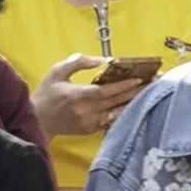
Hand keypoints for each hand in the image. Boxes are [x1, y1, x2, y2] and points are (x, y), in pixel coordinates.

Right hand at [34, 53, 157, 140]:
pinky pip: (112, 120)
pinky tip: (135, 105)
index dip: (123, 85)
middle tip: (153, 82)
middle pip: (115, 101)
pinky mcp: (91, 130)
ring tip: (149, 93)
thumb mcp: (57, 71)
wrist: (37, 121)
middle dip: (136, 91)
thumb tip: (103, 60)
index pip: (106, 91)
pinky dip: (124, 112)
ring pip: (117, 112)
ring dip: (133, 103)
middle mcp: (86, 112)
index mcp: (77, 96)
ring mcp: (89, 123)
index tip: (140, 78)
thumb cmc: (46, 94)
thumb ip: (79, 62)